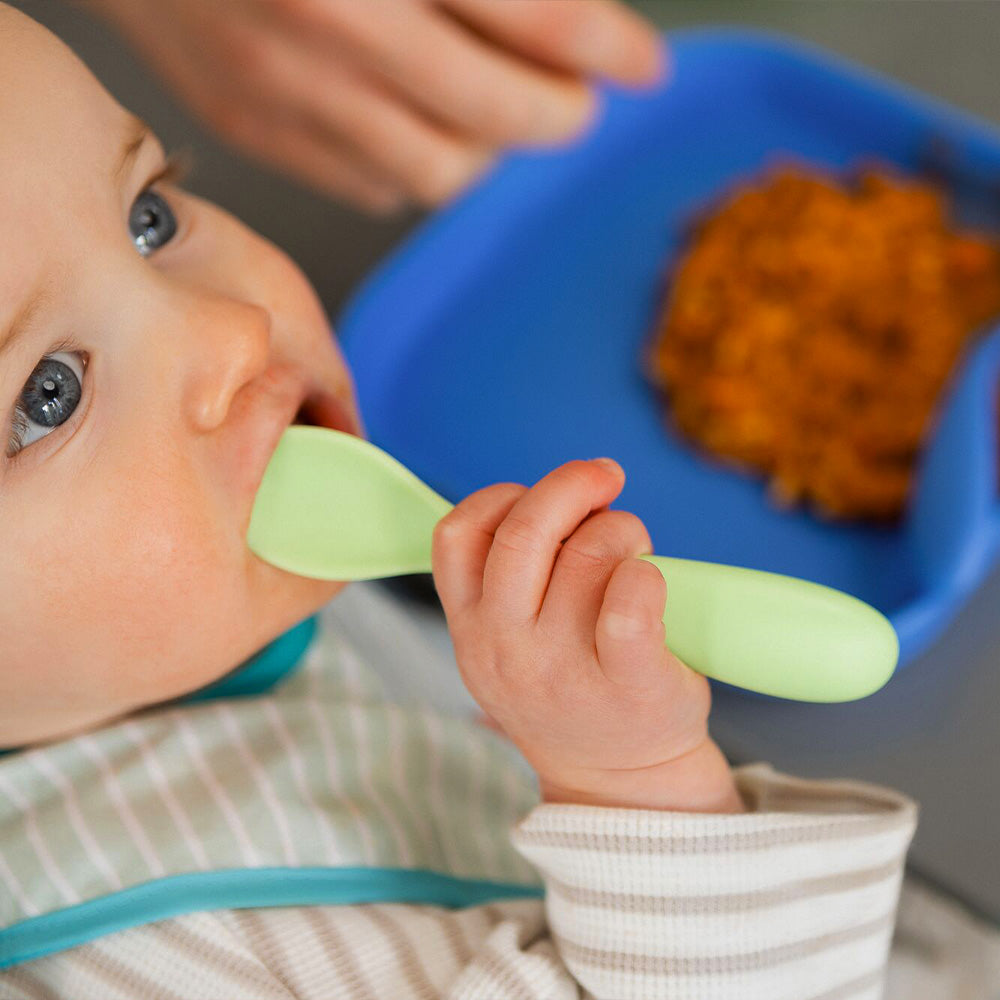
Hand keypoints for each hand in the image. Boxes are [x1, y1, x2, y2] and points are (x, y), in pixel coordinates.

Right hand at [87, 0, 664, 212]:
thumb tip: (571, 18)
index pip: (542, 16)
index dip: (610, 48)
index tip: (642, 67)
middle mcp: (333, 20)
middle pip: (502, 116)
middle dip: (562, 115)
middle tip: (577, 102)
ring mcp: (288, 89)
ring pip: (443, 173)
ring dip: (492, 153)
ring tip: (497, 115)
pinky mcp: (256, 128)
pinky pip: (374, 188)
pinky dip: (416, 168)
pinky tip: (419, 126)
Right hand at [432, 459, 743, 812]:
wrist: (618, 782)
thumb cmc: (570, 686)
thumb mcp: (507, 645)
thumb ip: (510, 578)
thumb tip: (570, 489)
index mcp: (471, 629)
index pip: (456, 535)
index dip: (501, 495)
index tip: (540, 497)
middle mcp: (505, 648)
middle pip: (522, 533)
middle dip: (569, 484)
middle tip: (606, 475)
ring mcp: (563, 669)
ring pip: (587, 555)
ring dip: (620, 530)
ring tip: (634, 551)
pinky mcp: (628, 683)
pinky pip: (632, 599)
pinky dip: (646, 572)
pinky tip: (651, 578)